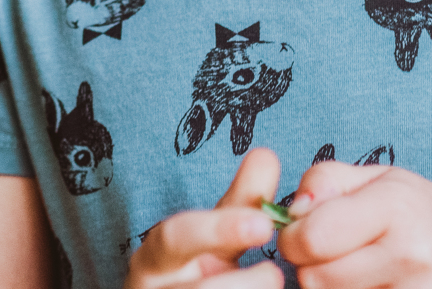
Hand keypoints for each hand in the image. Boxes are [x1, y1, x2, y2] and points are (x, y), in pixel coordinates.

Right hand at [124, 148, 283, 287]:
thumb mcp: (216, 241)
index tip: (265, 225)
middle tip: (276, 273)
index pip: (175, 236)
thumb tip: (266, 155)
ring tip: (275, 286)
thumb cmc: (202, 277)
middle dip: (235, 283)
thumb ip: (240, 204)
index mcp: (154, 259)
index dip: (218, 229)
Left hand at [279, 160, 431, 288]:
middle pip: (317, 280)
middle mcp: (412, 255)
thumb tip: (292, 212)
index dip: (292, 237)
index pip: (314, 236)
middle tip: (328, 255)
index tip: (299, 232)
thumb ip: (326, 181)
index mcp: (396, 206)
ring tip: (355, 271)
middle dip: (309, 268)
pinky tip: (371, 288)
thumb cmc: (419, 211)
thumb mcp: (377, 177)